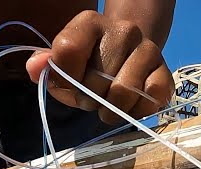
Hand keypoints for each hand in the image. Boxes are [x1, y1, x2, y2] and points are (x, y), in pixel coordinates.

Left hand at [25, 10, 174, 125]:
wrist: (130, 57)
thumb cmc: (90, 65)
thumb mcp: (64, 64)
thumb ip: (46, 66)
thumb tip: (35, 67)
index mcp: (90, 22)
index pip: (67, 50)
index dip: (63, 77)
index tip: (68, 83)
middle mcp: (123, 30)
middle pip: (95, 79)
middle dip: (88, 98)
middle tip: (91, 97)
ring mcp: (148, 50)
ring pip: (121, 93)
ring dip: (109, 110)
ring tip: (107, 104)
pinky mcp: (165, 74)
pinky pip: (146, 102)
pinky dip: (133, 113)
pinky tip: (129, 105)